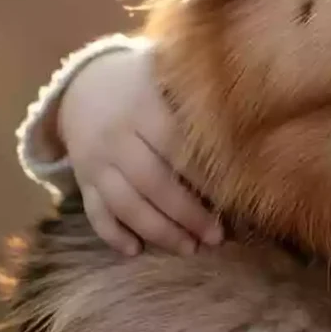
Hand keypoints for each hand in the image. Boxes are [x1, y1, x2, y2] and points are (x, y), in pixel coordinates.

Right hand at [58, 47, 222, 254]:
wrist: (85, 83)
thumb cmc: (146, 84)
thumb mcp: (167, 80)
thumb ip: (195, 103)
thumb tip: (247, 126)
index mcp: (143, 109)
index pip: (177, 148)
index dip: (205, 177)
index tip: (233, 198)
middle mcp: (117, 138)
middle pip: (153, 183)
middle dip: (186, 214)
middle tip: (216, 236)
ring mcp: (95, 162)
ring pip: (125, 204)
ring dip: (158, 231)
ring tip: (189, 248)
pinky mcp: (83, 180)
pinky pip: (95, 213)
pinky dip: (113, 234)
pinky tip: (135, 251)